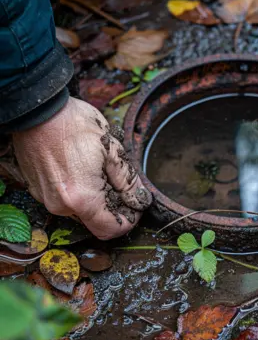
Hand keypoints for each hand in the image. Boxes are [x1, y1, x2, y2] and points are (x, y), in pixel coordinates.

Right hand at [12, 97, 151, 239]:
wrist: (37, 109)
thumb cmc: (74, 125)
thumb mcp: (113, 151)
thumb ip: (128, 182)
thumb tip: (139, 201)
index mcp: (82, 199)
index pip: (111, 230)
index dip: (128, 220)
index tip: (135, 205)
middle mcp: (60, 206)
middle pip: (96, 222)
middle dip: (113, 207)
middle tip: (119, 182)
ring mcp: (46, 199)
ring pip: (81, 212)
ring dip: (96, 199)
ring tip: (99, 171)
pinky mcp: (38, 190)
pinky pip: (65, 201)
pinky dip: (79, 192)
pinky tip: (82, 169)